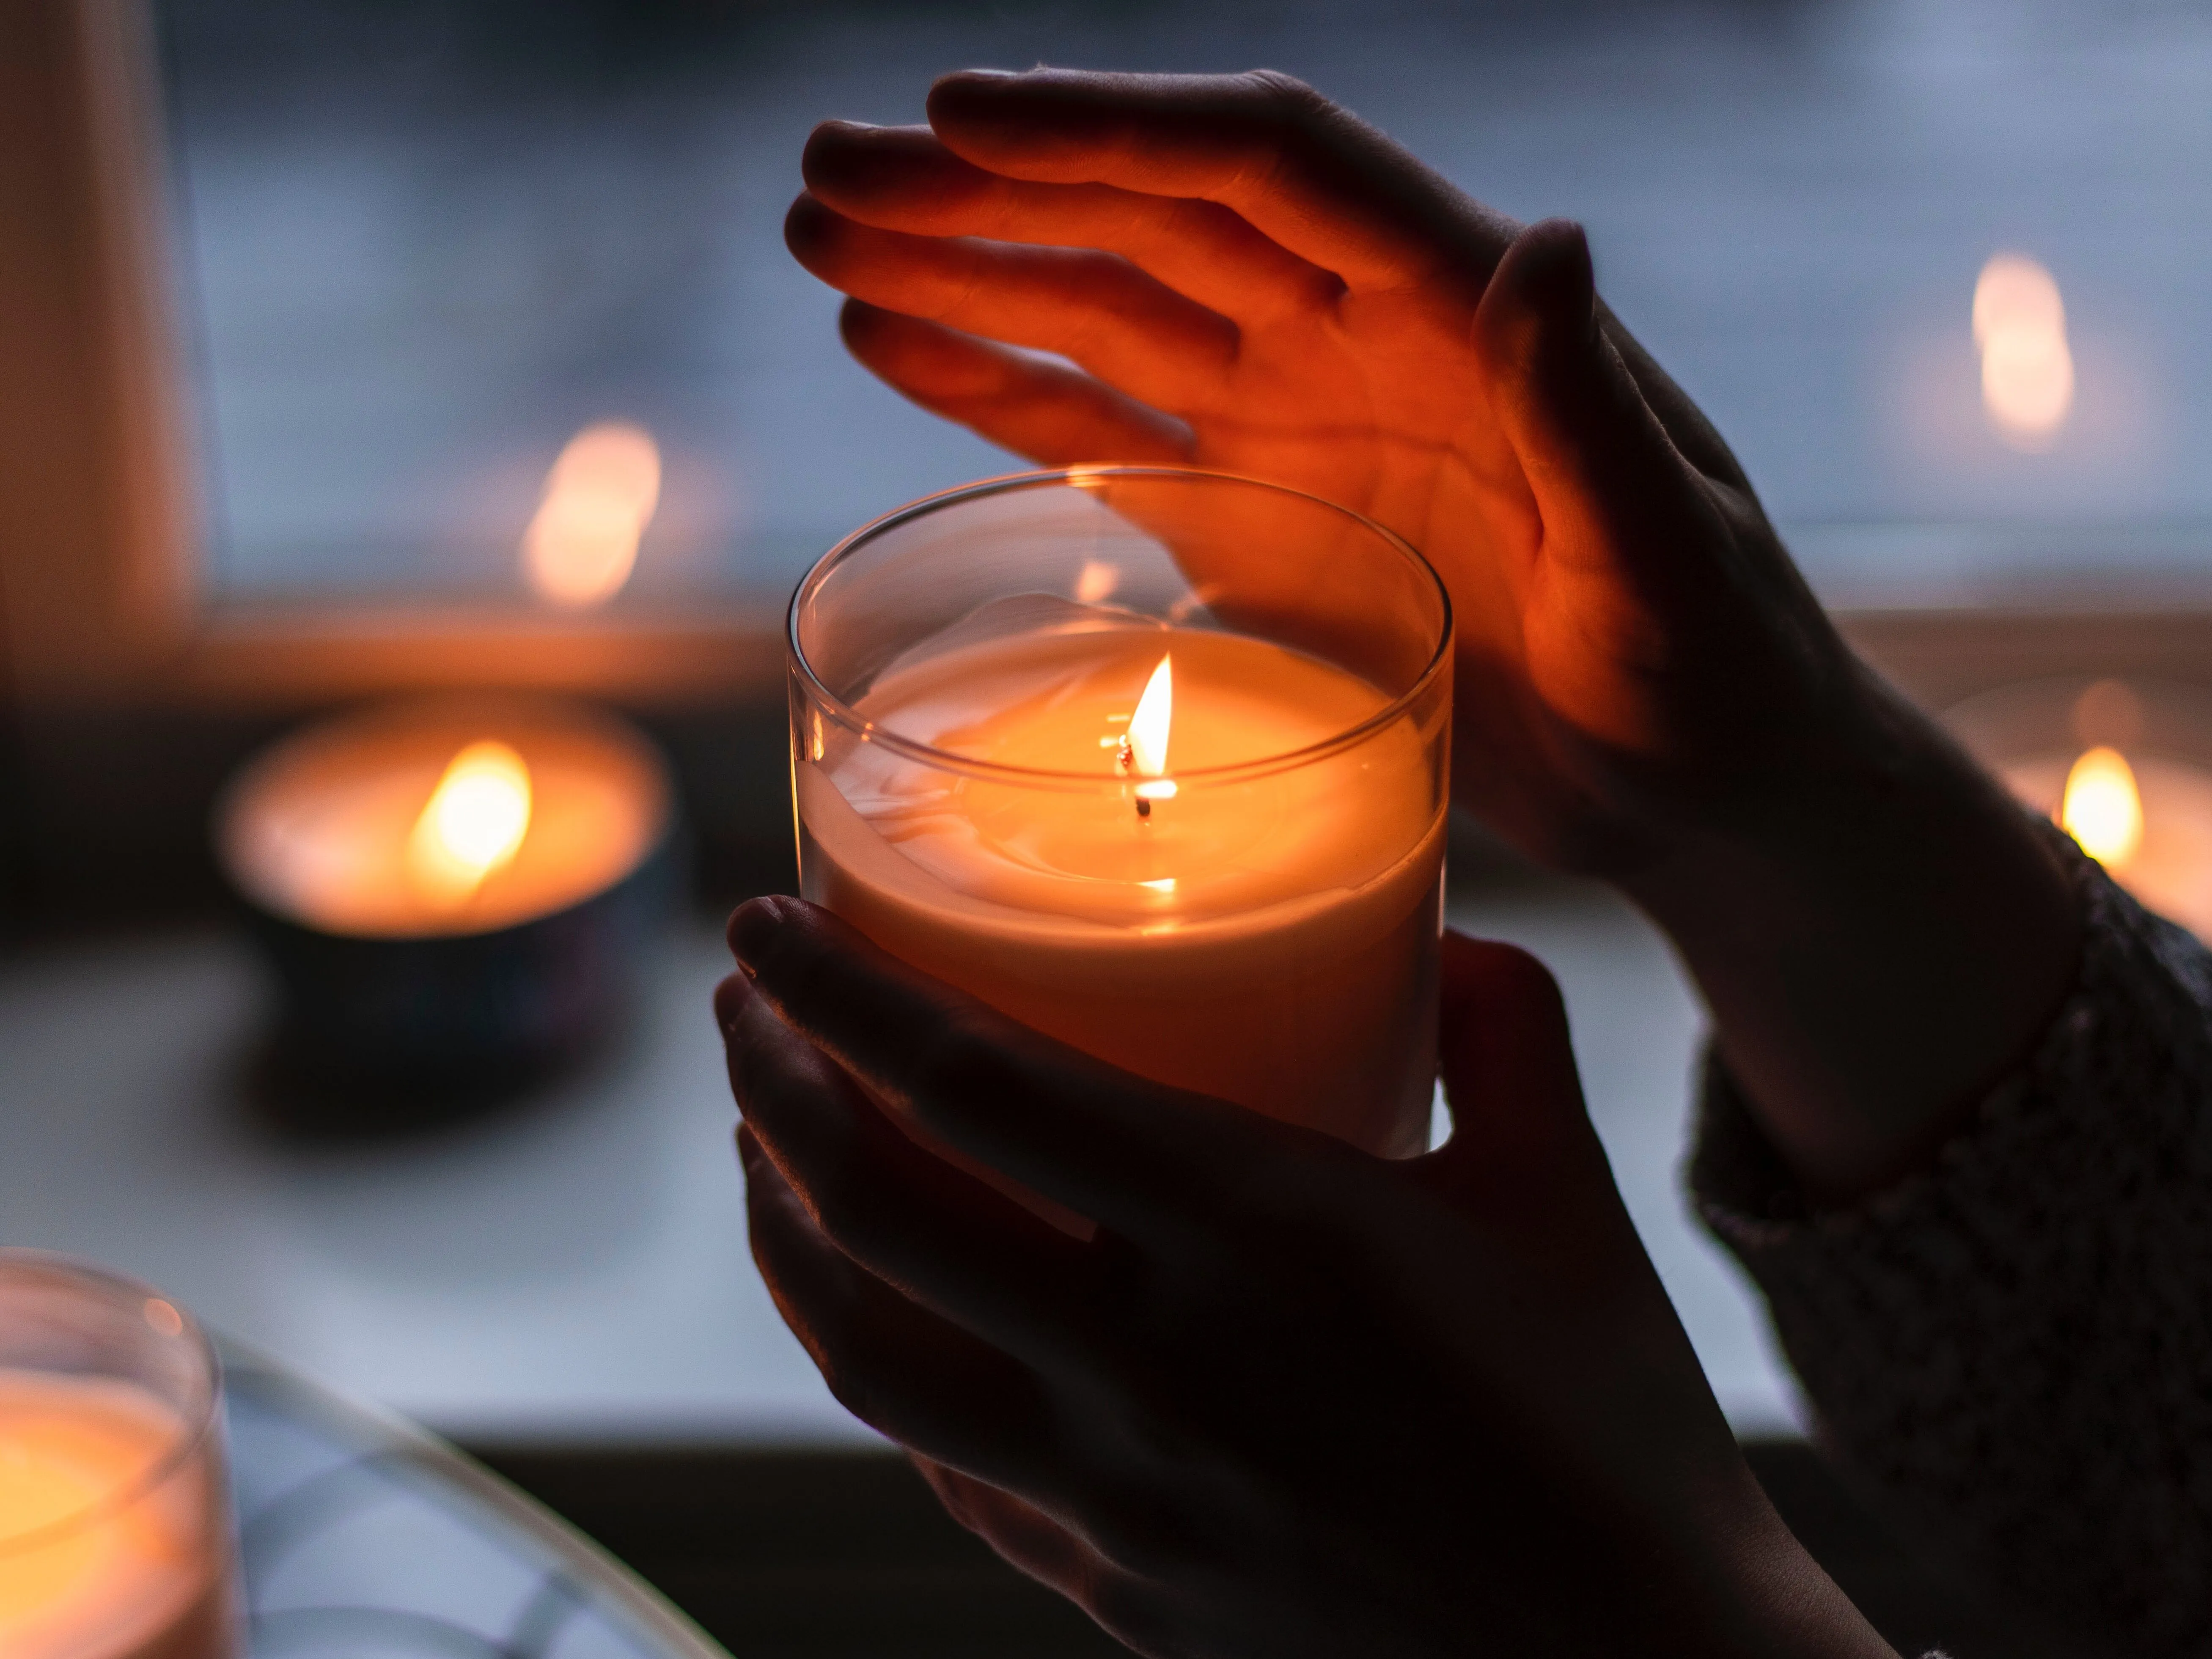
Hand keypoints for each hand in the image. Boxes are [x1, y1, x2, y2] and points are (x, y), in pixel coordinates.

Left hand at [718, 896, 1894, 1658]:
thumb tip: (1454, 944)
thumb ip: (1509, 1037)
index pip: (971, 1082)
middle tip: (742, 1012)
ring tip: (762, 1154)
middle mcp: (1149, 1362)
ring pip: (860, 1352)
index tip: (762, 925)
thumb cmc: (1612, 1434)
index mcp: (1255, 1232)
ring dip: (780, 1235)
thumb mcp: (1570, 1199)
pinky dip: (877, 1372)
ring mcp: (1111, 1495)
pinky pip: (939, 1467)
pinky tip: (876, 1319)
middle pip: (870, 1207)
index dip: (836, 992)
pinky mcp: (1109, 1589)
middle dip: (770, 1087)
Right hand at [787, 69, 1851, 875]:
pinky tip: (893, 343)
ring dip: (964, 271)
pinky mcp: (1253, 520)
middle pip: (1148, 223)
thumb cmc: (1715, 666)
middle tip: (831, 169)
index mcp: (1456, 309)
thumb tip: (1545, 238)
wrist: (1695, 781)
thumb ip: (1587, 408)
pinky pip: (1103, 432)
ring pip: (1100, 314)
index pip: (1264, 168)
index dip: (1114, 133)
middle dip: (988, 190)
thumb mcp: (1664, 550)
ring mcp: (1293, 425)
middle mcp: (1358, 338)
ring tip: (825, 235)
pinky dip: (998, 387)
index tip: (962, 113)